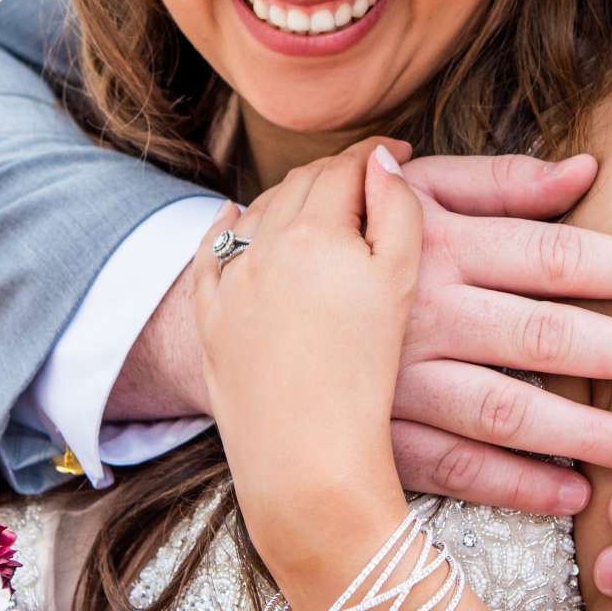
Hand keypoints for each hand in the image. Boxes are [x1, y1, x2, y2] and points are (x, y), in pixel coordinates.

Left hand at [192, 139, 417, 562]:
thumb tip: (381, 158)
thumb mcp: (400, 284)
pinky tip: (232, 215)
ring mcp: (230, 281)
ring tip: (319, 202)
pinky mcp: (209, 317)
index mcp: (316, 230)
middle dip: (336, 172)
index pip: (345, 166)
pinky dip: (225, 228)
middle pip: (301, 183)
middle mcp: (263, 244)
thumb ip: (397, 209)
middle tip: (368, 177)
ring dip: (290, 197)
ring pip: (258, 212)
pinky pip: (211, 254)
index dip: (377, 154)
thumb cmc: (365, 376)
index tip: (401, 152)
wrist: (306, 458)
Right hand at [386, 151, 611, 514]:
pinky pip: (453, 469)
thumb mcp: (416, 191)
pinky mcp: (377, 433)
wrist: (243, 301)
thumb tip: (587, 169)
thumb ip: (500, 180)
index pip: (552, 254)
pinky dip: (514, 487)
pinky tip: (571, 495)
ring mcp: (399, 379)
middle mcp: (423, 311)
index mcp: (440, 243)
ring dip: (584, 435)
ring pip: (505, 413)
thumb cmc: (355, 232)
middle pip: (543, 336)